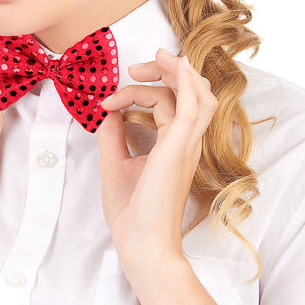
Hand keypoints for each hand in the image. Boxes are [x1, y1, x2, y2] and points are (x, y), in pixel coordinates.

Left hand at [96, 49, 217, 263]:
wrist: (140, 244)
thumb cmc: (132, 213)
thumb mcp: (116, 163)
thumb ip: (114, 135)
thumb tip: (109, 111)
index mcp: (174, 144)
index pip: (169, 101)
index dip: (138, 91)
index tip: (107, 102)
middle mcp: (185, 141)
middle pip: (189, 91)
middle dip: (164, 70)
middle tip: (135, 68)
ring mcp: (185, 144)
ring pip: (196, 94)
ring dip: (177, 70)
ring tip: (154, 60)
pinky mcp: (179, 147)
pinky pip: (193, 106)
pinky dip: (187, 81)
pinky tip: (176, 63)